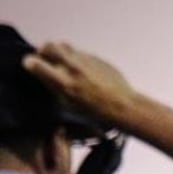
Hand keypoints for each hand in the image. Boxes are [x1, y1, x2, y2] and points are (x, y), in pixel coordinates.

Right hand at [21, 41, 138, 127]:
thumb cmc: (97, 111)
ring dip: (60, 51)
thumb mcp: (69, 104)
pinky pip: (81, 53)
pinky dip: (77, 58)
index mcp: (63, 82)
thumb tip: (43, 75)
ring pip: (64, 45)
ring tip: (64, 62)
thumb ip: (54, 86)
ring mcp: (85, 60)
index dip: (30, 63)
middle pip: (49, 46)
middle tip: (46, 59)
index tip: (31, 65)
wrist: (123, 106)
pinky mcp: (96, 58)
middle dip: (44, 51)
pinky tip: (83, 70)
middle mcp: (73, 68)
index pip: (36, 63)